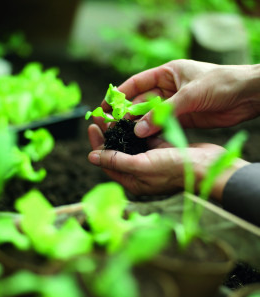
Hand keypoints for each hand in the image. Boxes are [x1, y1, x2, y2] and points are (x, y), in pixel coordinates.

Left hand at [88, 124, 248, 200]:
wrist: (207, 166)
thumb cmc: (175, 169)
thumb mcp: (142, 166)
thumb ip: (116, 161)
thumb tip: (91, 157)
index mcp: (132, 180)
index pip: (108, 163)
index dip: (98, 145)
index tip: (92, 127)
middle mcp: (140, 171)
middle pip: (117, 152)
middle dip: (107, 134)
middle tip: (100, 117)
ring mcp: (151, 159)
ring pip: (130, 143)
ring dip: (120, 129)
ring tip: (112, 113)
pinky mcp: (161, 149)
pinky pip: (144, 137)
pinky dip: (136, 127)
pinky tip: (130, 115)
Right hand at [101, 59, 259, 136]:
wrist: (247, 96)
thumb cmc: (221, 83)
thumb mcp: (190, 94)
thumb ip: (164, 112)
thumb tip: (139, 129)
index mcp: (168, 73)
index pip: (137, 82)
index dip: (120, 94)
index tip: (106, 106)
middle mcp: (168, 88)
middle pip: (142, 101)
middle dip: (128, 113)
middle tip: (114, 126)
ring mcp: (175, 105)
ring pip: (151, 115)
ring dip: (140, 125)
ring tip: (125, 135)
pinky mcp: (183, 119)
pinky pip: (163, 126)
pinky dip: (154, 132)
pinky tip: (144, 139)